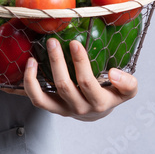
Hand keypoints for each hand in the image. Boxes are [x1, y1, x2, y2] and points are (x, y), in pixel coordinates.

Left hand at [21, 37, 137, 120]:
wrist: (97, 112)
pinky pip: (35, 99)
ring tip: (32, 58)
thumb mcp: (126, 91)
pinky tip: (27, 67)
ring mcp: (62, 109)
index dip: (80, 62)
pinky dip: (27, 85)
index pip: (87, 83)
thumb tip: (114, 73)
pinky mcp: (50, 107)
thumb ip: (128, 84)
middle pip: (63, 86)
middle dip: (56, 61)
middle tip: (52, 41)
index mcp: (98, 103)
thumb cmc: (110, 94)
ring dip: (34, 77)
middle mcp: (79, 108)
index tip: (74, 43)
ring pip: (43, 97)